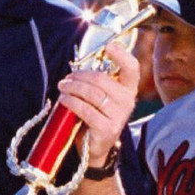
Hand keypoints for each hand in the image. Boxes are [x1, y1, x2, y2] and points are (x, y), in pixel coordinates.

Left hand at [57, 40, 138, 160]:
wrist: (95, 147)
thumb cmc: (96, 116)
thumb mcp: (100, 97)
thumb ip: (95, 82)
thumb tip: (78, 67)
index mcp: (128, 89)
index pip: (132, 68)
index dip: (121, 55)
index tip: (108, 46)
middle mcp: (127, 101)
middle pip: (101, 80)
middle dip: (79, 76)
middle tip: (66, 79)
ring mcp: (118, 116)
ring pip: (92, 94)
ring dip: (72, 88)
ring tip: (62, 87)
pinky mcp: (107, 129)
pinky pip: (86, 110)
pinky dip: (71, 102)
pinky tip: (64, 100)